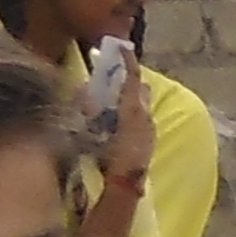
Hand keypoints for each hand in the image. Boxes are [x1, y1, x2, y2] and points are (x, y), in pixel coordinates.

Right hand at [100, 59, 156, 194]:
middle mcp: (146, 117)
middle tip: (116, 74)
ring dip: (131, 97)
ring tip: (114, 96)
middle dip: (131, 80)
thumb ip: (89, 109)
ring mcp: (150, 130)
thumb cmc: (110, 158)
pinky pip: (142, 119)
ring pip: (143, 105)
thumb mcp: (95, 130)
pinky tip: (120, 119)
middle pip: (142, 90)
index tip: (123, 49)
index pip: (134, 80)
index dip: (129, 63)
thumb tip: (84, 90)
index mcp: (134, 111)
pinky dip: (133, 112)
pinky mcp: (149, 142)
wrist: (126, 187)